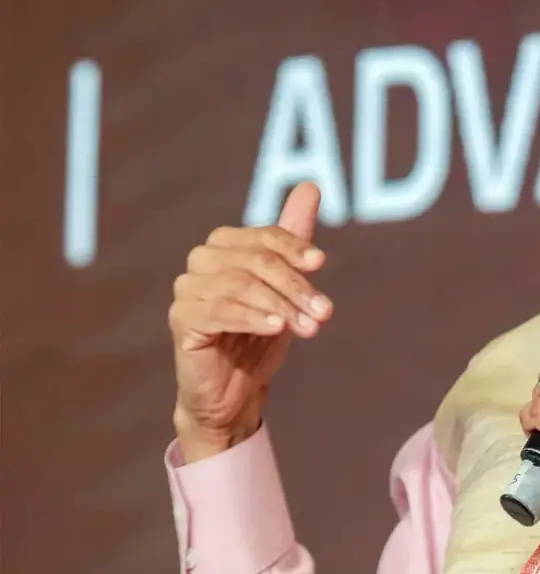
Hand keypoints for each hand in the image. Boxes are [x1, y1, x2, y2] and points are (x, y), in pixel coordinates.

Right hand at [169, 182, 332, 462]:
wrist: (235, 389)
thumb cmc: (262, 332)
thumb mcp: (287, 285)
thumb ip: (294, 237)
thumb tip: (310, 184)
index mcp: (226, 244)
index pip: (264, 235)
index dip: (294, 247)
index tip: (321, 263)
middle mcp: (202, 260)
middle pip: (256, 261)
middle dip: (296, 285)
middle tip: (325, 312)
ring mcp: (187, 290)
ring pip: (240, 286)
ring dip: (281, 305)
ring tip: (310, 327)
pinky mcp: (181, 320)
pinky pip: (219, 312)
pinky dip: (253, 317)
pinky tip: (278, 328)